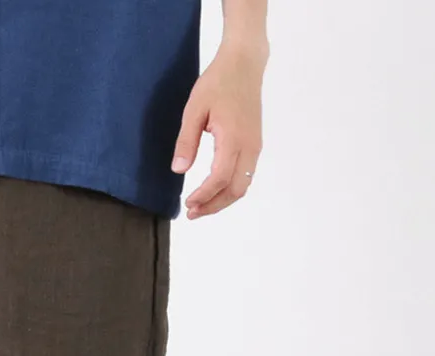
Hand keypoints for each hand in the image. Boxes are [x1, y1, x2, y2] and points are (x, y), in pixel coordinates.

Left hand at [172, 43, 266, 219]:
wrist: (244, 63)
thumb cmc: (218, 82)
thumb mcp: (194, 109)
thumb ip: (186, 141)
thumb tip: (179, 169)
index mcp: (234, 138)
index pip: (219, 178)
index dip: (203, 195)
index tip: (187, 204)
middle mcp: (249, 145)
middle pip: (236, 189)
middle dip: (214, 205)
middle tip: (192, 213)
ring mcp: (255, 146)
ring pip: (243, 185)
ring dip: (222, 200)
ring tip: (200, 206)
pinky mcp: (255, 144)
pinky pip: (245, 175)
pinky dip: (230, 189)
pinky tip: (213, 191)